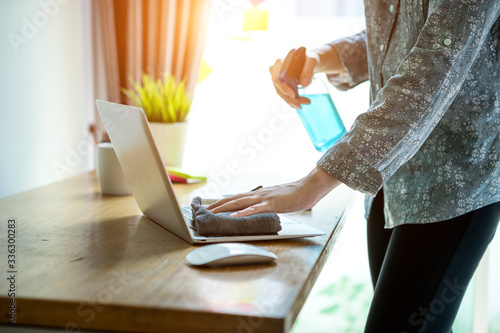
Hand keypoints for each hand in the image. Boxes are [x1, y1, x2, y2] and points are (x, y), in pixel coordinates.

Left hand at [207, 167, 341, 216]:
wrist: (309, 187)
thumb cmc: (295, 195)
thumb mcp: (277, 200)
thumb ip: (266, 204)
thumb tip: (258, 209)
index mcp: (259, 194)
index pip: (237, 198)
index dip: (223, 202)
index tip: (211, 207)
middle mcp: (259, 194)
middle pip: (234, 199)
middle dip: (218, 205)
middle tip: (204, 210)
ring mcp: (265, 198)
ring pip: (240, 203)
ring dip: (224, 207)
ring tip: (212, 212)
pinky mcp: (272, 204)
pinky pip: (255, 209)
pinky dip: (243, 213)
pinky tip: (233, 216)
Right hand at [269, 47, 318, 108]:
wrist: (309, 63)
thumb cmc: (309, 59)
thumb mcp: (312, 61)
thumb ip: (308, 70)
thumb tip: (304, 84)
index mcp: (280, 62)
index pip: (278, 78)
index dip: (284, 88)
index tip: (293, 95)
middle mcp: (276, 70)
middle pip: (278, 88)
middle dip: (288, 98)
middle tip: (299, 105)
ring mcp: (277, 78)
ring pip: (281, 93)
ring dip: (291, 101)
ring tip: (302, 104)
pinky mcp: (281, 85)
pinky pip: (284, 94)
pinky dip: (292, 100)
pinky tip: (300, 102)